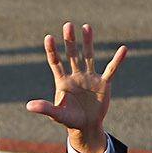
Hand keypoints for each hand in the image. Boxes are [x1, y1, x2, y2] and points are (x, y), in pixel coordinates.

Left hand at [26, 22, 126, 152]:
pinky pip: (111, 69)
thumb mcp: (57, 114)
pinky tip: (123, 49)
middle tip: (67, 25)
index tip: (48, 38)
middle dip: (70, 41)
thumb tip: (28, 106)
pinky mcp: (103, 83)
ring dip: (88, 42)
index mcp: (63, 81)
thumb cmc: (69, 119)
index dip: (52, 50)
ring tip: (86, 26)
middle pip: (72, 54)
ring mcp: (90, 77)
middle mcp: (76, 75)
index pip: (56, 62)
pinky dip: (117, 60)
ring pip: (88, 56)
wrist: (86, 126)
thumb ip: (45, 108)